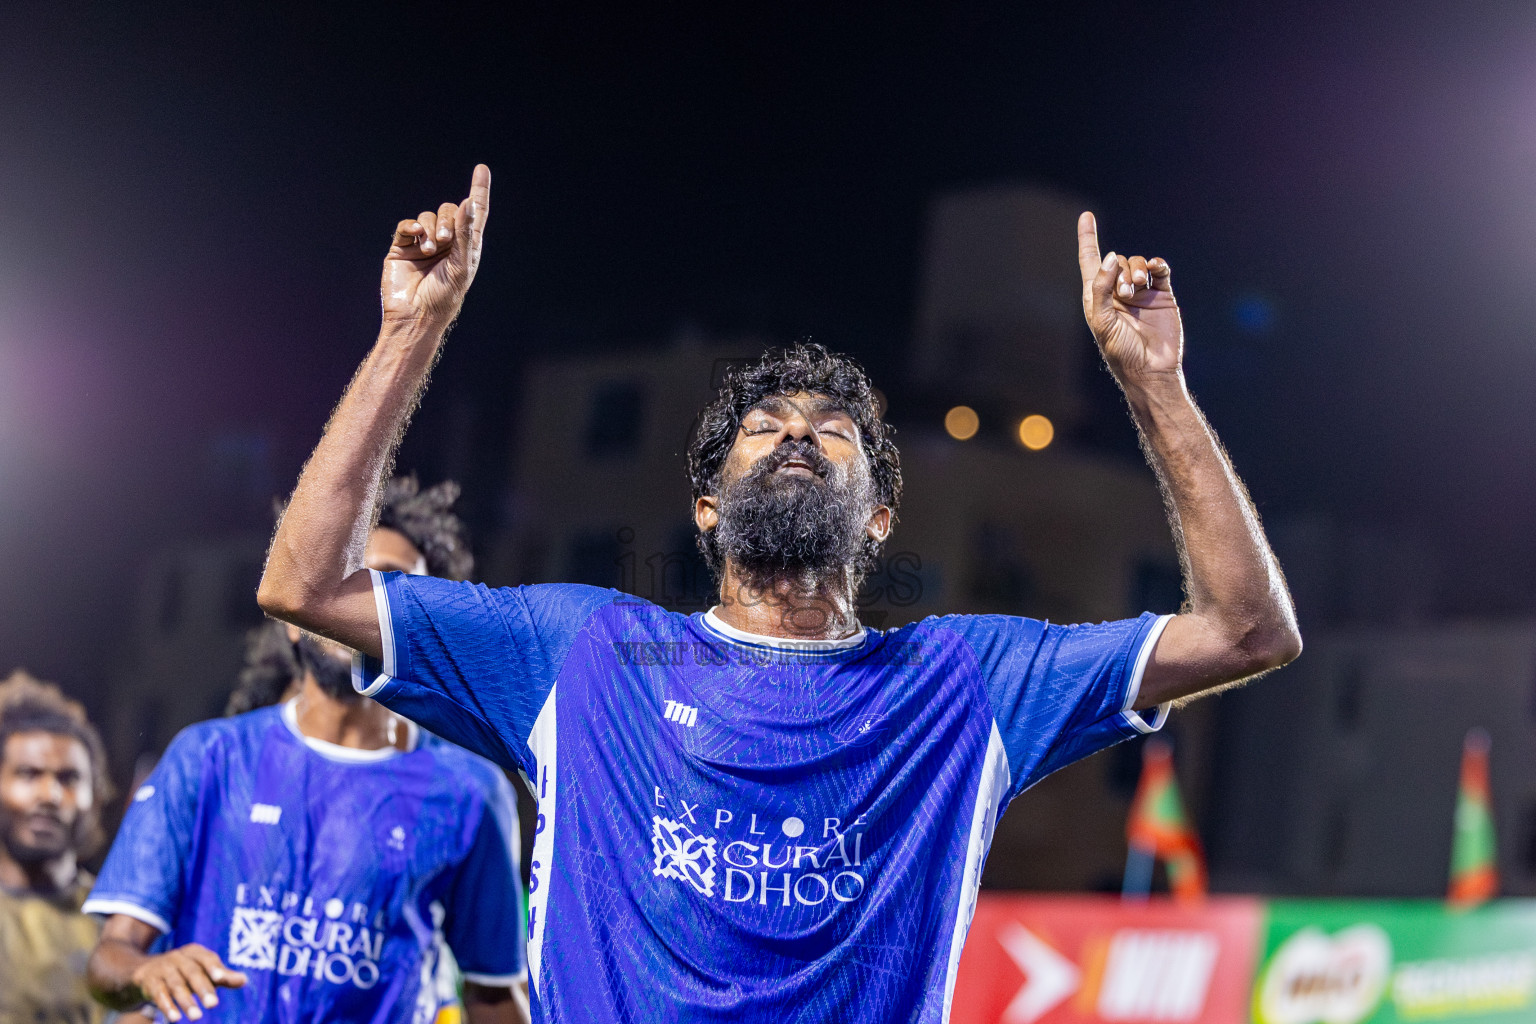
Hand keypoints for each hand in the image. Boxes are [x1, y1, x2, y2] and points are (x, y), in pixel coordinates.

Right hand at [129, 944, 245, 1021]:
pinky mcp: (149, 982)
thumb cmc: (184, 972)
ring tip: (197, 1017)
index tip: (222, 979)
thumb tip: (244, 980)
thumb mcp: (202, 971)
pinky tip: (175, 1019)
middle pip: (192, 972)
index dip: (214, 967)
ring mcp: (162, 968)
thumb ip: (223, 976)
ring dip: (186, 1002)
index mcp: (194, 952)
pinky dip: (167, 1006)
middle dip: (203, 989)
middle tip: (213, 1004)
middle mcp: (178, 957)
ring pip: (176, 985)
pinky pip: (159, 994)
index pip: (206, 958)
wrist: (144, 971)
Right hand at [381, 164, 491, 326]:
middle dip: (449, 221)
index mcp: (466, 247)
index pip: (476, 213)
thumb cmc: (444, 298)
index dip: (479, 191)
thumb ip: (466, 234)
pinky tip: (417, 236)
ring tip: (430, 250)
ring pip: (428, 215)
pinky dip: (413, 226)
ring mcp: (423, 243)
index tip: (482, 169)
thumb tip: (469, 203)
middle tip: (446, 242)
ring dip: (431, 228)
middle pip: (450, 210)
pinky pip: (408, 225)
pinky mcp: (402, 246)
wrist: (415, 316)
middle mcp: (446, 242)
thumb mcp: (461, 266)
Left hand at [1076, 212, 1182, 382]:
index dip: (1088, 238)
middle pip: (1118, 261)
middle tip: (1125, 294)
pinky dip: (1157, 265)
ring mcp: (1141, 292)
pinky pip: (1159, 269)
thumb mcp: (1102, 321)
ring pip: (1138, 263)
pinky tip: (1155, 268)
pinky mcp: (1162, 294)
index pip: (1090, 261)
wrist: (1152, 369)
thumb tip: (1111, 257)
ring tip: (1137, 290)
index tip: (1086, 215)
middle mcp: (1118, 292)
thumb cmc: (1121, 351)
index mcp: (1097, 298)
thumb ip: (1101, 288)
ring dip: (1137, 270)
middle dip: (1121, 271)